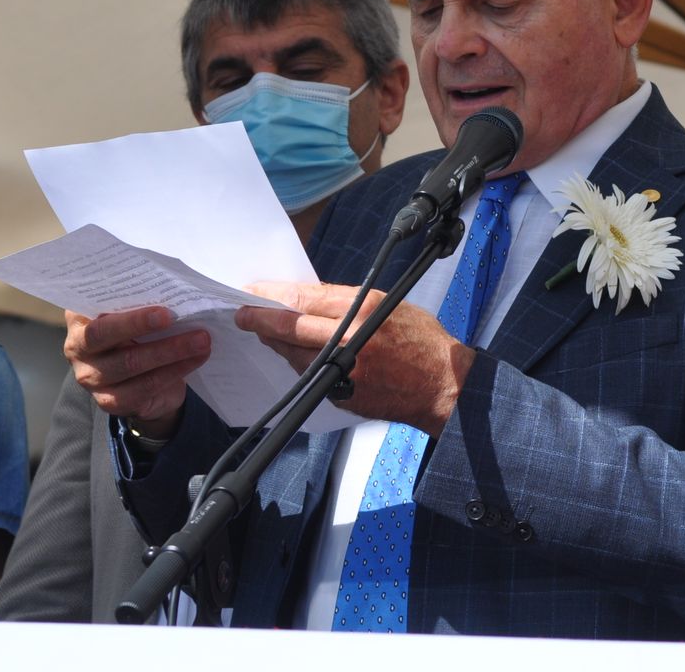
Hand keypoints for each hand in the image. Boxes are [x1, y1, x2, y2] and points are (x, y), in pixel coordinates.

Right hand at [63, 307, 209, 438]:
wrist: (143, 379)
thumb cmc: (140, 334)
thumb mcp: (135, 314)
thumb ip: (140, 302)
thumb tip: (174, 289)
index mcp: (80, 319)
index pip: (92, 307)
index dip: (124, 310)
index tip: (159, 307)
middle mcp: (76, 348)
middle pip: (103, 335)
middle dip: (141, 325)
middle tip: (174, 317)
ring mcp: (90, 378)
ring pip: (130, 363)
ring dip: (170, 350)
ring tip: (202, 339)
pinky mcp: (109, 401)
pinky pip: (145, 386)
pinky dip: (175, 370)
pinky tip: (197, 358)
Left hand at [237, 282, 474, 435]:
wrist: (442, 385)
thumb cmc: (422, 341)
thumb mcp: (389, 304)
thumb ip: (350, 302)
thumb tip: (310, 300)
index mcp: (363, 309)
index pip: (304, 298)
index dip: (272, 294)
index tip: (253, 291)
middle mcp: (349, 339)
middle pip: (289, 327)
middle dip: (259, 319)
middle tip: (242, 314)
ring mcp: (342, 370)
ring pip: (294, 354)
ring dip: (276, 342)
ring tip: (265, 332)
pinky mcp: (340, 394)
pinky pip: (309, 375)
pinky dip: (299, 362)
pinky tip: (295, 355)